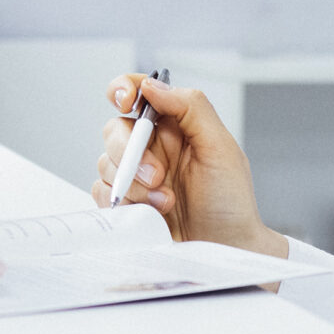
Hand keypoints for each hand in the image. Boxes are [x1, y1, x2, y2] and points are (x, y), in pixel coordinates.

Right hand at [96, 76, 288, 262]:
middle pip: (116, 129)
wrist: (226, 249)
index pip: (140, 93)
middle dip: (130, 151)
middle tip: (158, 176)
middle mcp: (153, 147)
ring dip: (133, 184)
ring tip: (165, 203)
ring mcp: (137, 176)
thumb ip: (190, 108)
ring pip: (106, 163)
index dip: (124, 89)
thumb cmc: (231, 202)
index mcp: (176, 125)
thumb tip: (153, 84)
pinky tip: (150, 215)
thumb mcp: (220, 147)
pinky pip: (102, 192)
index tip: (126, 101)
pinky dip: (123, 203)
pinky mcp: (126, 203)